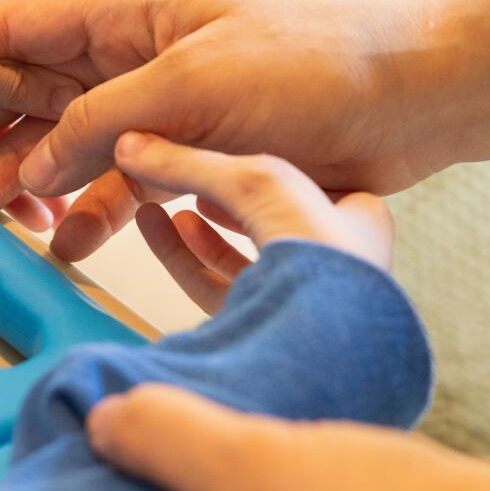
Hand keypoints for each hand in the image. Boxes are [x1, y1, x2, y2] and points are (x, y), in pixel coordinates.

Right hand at [0, 0, 489, 258]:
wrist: (410, 101)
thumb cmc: (314, 64)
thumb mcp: (190, 84)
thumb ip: (98, 124)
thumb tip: (32, 166)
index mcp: (128, 10)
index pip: (20, 24)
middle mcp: (134, 53)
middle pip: (32, 91)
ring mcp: (159, 103)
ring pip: (70, 142)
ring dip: (31, 180)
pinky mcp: (190, 150)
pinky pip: (122, 181)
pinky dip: (94, 211)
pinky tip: (70, 243)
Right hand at [113, 132, 389, 312]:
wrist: (327, 341)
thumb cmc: (323, 257)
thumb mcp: (256, 182)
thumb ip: (192, 164)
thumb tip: (132, 149)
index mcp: (357, 222)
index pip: (309, 186)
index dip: (259, 170)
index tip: (219, 154)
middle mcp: (335, 265)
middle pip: (270, 225)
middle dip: (224, 206)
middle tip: (186, 186)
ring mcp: (301, 303)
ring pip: (243, 264)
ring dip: (201, 238)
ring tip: (164, 211)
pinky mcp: (266, 333)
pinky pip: (220, 295)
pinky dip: (190, 266)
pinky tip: (169, 239)